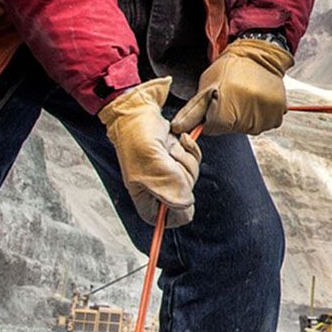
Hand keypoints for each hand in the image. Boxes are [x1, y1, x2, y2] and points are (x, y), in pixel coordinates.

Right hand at [98, 77, 200, 226]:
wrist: (138, 111)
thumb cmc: (137, 139)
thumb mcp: (154, 167)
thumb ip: (171, 189)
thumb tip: (187, 205)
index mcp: (145, 197)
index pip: (165, 219)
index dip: (177, 211)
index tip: (181, 195)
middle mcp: (157, 187)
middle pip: (185, 195)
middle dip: (182, 173)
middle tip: (169, 160)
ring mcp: (167, 172)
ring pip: (191, 175)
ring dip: (184, 158)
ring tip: (169, 148)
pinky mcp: (176, 157)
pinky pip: (194, 160)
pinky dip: (190, 148)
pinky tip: (179, 140)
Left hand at [171, 37, 292, 135]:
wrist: (260, 54)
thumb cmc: (230, 68)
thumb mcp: (206, 85)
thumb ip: (192, 111)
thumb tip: (177, 129)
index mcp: (225, 110)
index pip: (212, 129)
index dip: (211, 116)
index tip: (217, 102)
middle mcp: (246, 116)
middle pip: (230, 130)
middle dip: (228, 117)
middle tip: (232, 96)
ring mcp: (264, 116)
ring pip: (247, 128)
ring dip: (245, 117)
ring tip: (245, 96)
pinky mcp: (277, 114)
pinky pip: (265, 124)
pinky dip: (260, 115)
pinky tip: (257, 100)